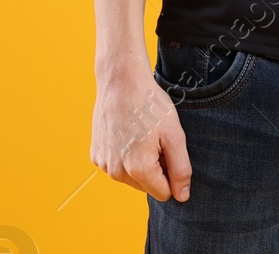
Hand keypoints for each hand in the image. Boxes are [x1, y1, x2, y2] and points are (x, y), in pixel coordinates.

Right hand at [91, 62, 192, 201]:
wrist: (121, 82)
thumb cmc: (150, 105)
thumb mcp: (174, 135)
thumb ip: (180, 169)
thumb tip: (182, 196)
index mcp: (138, 169)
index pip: (163, 192)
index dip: (172, 173)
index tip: (168, 149)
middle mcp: (116, 172)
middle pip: (147, 186)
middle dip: (156, 168)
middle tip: (156, 139)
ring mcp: (103, 164)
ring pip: (131, 177)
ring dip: (140, 162)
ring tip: (142, 133)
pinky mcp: (96, 155)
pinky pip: (118, 166)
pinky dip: (126, 154)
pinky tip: (128, 132)